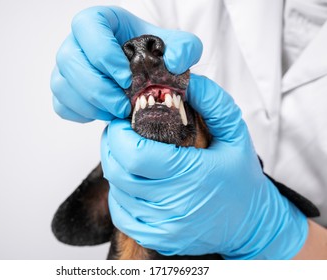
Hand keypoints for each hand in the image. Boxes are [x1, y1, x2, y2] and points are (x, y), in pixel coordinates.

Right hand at [50, 6, 201, 121]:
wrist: (144, 72)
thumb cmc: (153, 55)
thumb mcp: (177, 47)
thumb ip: (185, 48)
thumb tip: (175, 62)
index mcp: (101, 22)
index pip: (87, 26)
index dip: (102, 52)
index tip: (125, 77)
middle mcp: (77, 42)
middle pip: (69, 60)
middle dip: (97, 88)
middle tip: (123, 106)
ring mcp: (67, 67)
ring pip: (61, 85)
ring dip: (90, 104)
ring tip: (116, 112)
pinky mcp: (65, 89)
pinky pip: (62, 105)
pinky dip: (82, 114)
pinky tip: (104, 114)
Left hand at [100, 74, 307, 258]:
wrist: (251, 222)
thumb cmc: (241, 177)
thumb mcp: (235, 132)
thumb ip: (212, 101)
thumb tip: (185, 81)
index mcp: (192, 174)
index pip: (134, 154)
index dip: (118, 134)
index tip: (122, 122)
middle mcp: (174, 205)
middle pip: (118, 172)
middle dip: (112, 147)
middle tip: (121, 134)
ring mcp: (164, 226)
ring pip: (117, 192)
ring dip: (116, 169)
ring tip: (130, 156)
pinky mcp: (158, 238)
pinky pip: (122, 215)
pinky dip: (120, 195)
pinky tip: (134, 183)